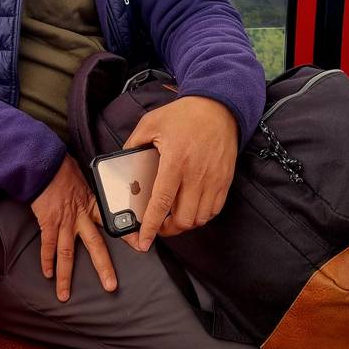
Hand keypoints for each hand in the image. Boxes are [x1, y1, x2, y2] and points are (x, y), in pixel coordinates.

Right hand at [30, 154, 117, 301]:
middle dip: (103, 267)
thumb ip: (91, 192)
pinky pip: (48, 246)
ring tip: (65, 296)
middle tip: (111, 286)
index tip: (141, 246)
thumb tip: (97, 194)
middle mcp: (80, 217)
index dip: (128, 234)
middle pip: (95, 245)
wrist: (45, 165)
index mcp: (92, 204)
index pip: (113, 221)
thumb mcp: (85, 178)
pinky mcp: (48, 223)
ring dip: (66, 276)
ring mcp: (64, 222)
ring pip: (67, 254)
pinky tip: (47, 275)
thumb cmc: (63, 168)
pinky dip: (47, 261)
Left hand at [123, 96, 237, 251]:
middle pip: (183, 218)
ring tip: (172, 217)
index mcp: (175, 161)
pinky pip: (214, 210)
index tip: (144, 241)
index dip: (151, 225)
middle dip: (167, 229)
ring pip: (199, 218)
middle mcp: (196, 174)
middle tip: (156, 225)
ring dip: (184, 224)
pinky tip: (191, 208)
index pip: (161, 202)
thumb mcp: (151, 122)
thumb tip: (123, 162)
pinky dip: (201, 216)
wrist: (217, 107)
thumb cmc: (184, 114)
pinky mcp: (225, 180)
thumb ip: (133, 143)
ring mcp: (213, 179)